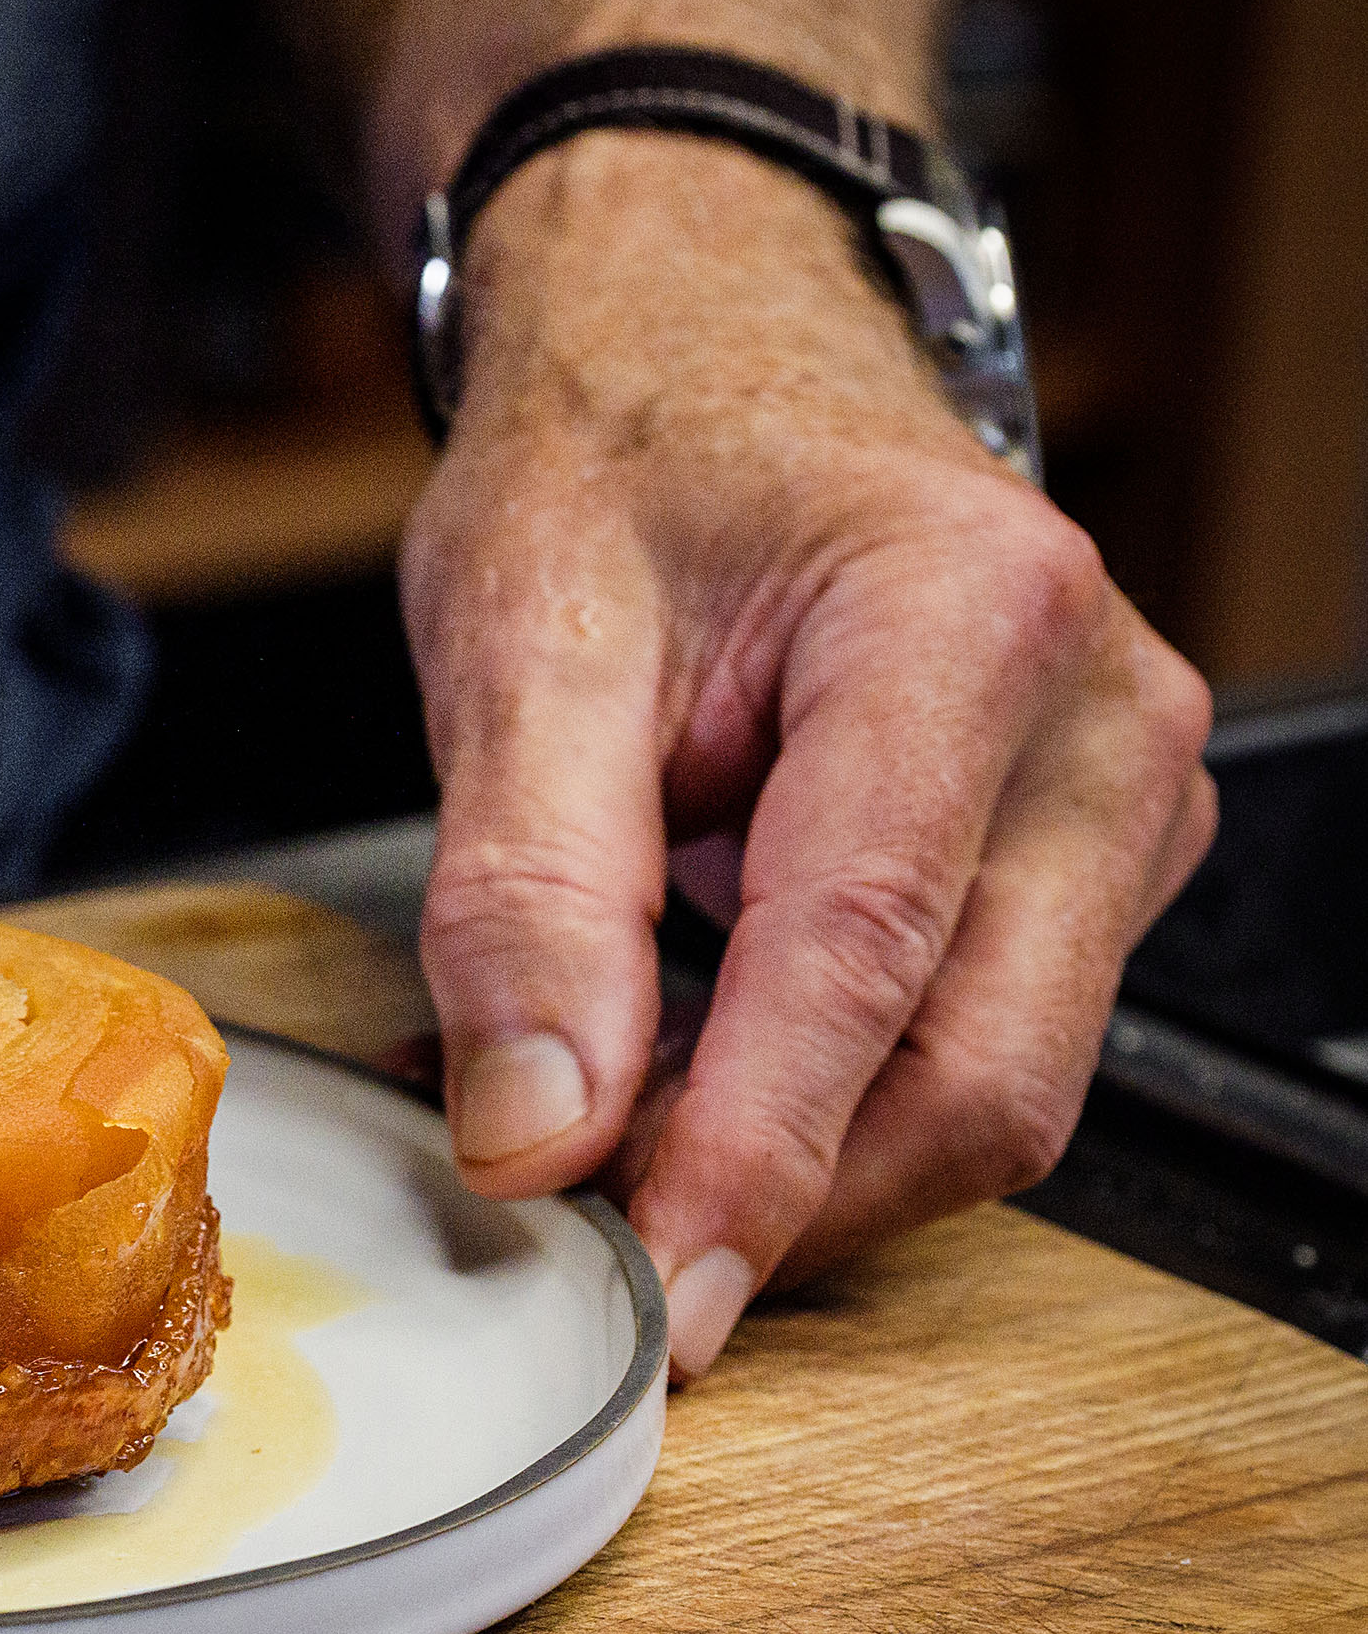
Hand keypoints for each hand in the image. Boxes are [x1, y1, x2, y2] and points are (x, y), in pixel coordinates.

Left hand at [403, 135, 1215, 1374]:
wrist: (702, 345)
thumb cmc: (623, 454)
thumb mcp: (518, 641)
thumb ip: (524, 897)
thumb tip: (538, 1133)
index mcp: (968, 619)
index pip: (869, 954)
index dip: (759, 1150)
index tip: (660, 1287)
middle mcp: (1098, 720)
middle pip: (977, 1066)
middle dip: (787, 1192)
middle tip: (588, 1244)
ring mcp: (1116, 802)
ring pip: (985, 1083)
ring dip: (791, 1159)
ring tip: (585, 1136)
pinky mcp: (1079, 862)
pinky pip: (964, 1040)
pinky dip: (808, 1105)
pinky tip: (655, 1085)